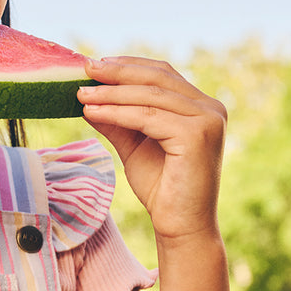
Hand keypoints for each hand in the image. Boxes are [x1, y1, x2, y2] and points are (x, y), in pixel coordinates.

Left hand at [77, 57, 227, 241]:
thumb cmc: (161, 190)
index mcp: (200, 106)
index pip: (162, 74)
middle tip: (85, 68)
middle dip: (117, 72)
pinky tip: (92, 112)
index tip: (95, 64)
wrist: (180, 227)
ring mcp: (207, 120)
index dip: (128, 66)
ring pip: (150, 96)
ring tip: (80, 94)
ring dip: (111, 93)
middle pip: (157, 78)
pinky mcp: (197, 135)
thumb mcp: (134, 146)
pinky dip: (117, 113)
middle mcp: (210, 108)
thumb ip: (118, 120)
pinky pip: (148, 117)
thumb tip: (89, 97)